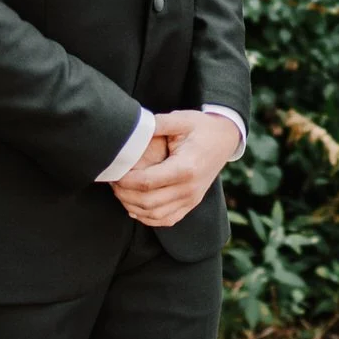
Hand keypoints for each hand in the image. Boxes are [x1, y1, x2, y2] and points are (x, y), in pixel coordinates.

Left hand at [112, 110, 239, 226]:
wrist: (225, 139)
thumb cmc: (202, 128)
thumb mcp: (182, 119)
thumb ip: (158, 123)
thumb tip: (134, 128)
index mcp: (185, 168)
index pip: (147, 182)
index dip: (125, 181)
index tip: (113, 173)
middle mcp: (189, 188)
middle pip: (147, 202)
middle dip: (124, 194)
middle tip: (112, 182)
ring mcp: (191, 199)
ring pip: (154, 214)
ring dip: (132, 206)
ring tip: (120, 192)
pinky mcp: (191, 204)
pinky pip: (166, 220)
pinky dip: (147, 218)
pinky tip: (135, 207)